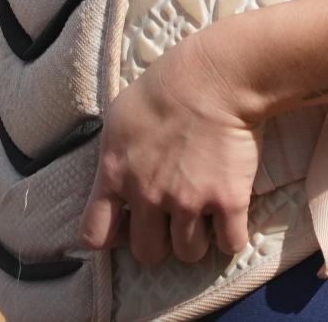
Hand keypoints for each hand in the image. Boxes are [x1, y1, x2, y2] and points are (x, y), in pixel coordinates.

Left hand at [80, 30, 259, 265]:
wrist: (217, 74)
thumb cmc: (168, 83)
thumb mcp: (121, 114)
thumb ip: (115, 153)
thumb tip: (116, 173)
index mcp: (115, 173)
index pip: (95, 235)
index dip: (112, 235)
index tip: (129, 222)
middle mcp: (148, 195)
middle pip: (148, 253)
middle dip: (161, 239)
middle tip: (174, 217)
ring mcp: (188, 201)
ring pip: (188, 253)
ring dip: (197, 238)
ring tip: (204, 212)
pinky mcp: (227, 201)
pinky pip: (230, 244)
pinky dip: (232, 236)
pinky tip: (231, 216)